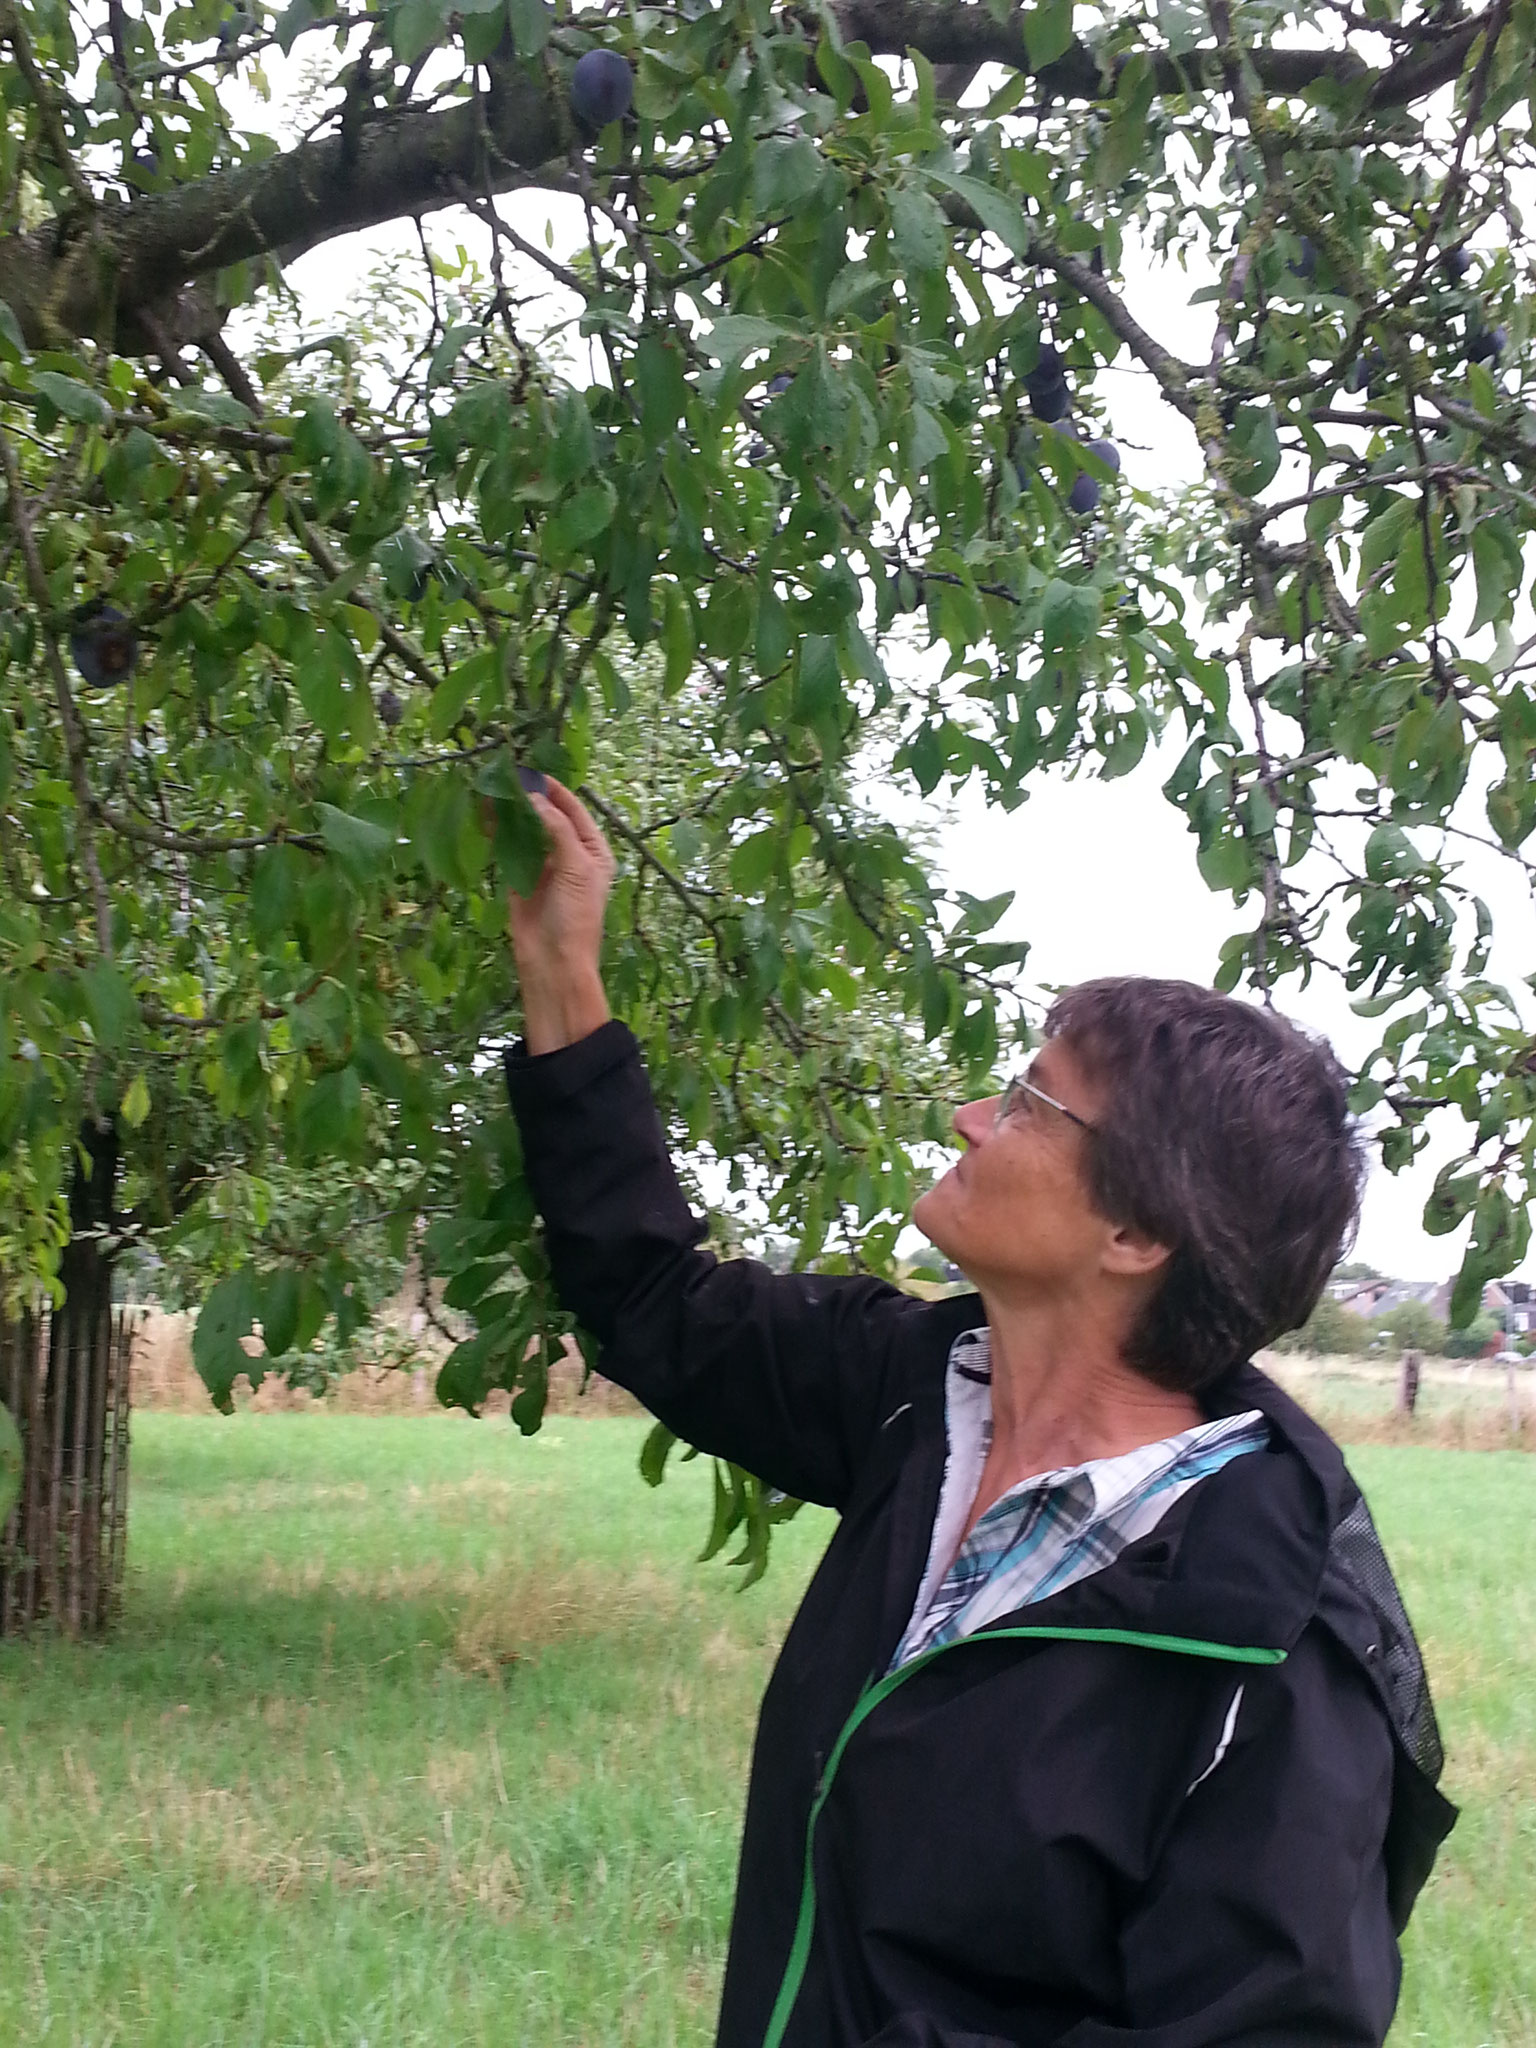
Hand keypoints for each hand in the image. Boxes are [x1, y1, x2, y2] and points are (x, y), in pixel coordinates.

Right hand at [505, 778, 615, 1052]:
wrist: (553, 962)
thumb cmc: (575, 916)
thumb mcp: (576, 867)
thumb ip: (557, 830)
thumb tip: (535, 799)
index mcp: (593, 851)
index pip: (574, 811)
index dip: (555, 790)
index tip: (532, 771)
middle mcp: (569, 855)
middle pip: (548, 818)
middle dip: (529, 799)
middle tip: (505, 777)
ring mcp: (544, 867)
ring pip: (526, 832)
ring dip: (511, 814)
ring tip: (491, 792)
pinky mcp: (521, 880)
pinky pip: (509, 852)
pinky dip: (498, 836)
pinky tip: (485, 818)